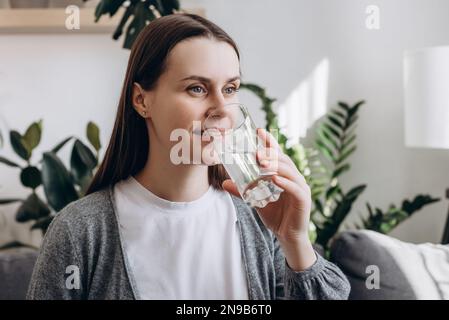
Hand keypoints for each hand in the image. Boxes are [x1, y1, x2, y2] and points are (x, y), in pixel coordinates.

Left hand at [222, 128, 315, 270]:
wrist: (288, 237)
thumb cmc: (275, 217)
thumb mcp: (256, 202)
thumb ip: (243, 191)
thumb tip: (224, 183)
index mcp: (284, 175)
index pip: (277, 155)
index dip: (270, 142)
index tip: (259, 131)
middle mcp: (294, 178)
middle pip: (284, 160)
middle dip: (271, 154)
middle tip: (257, 152)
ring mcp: (301, 188)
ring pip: (290, 172)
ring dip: (276, 166)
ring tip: (263, 163)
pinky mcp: (304, 200)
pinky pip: (295, 188)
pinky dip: (285, 183)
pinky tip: (275, 179)